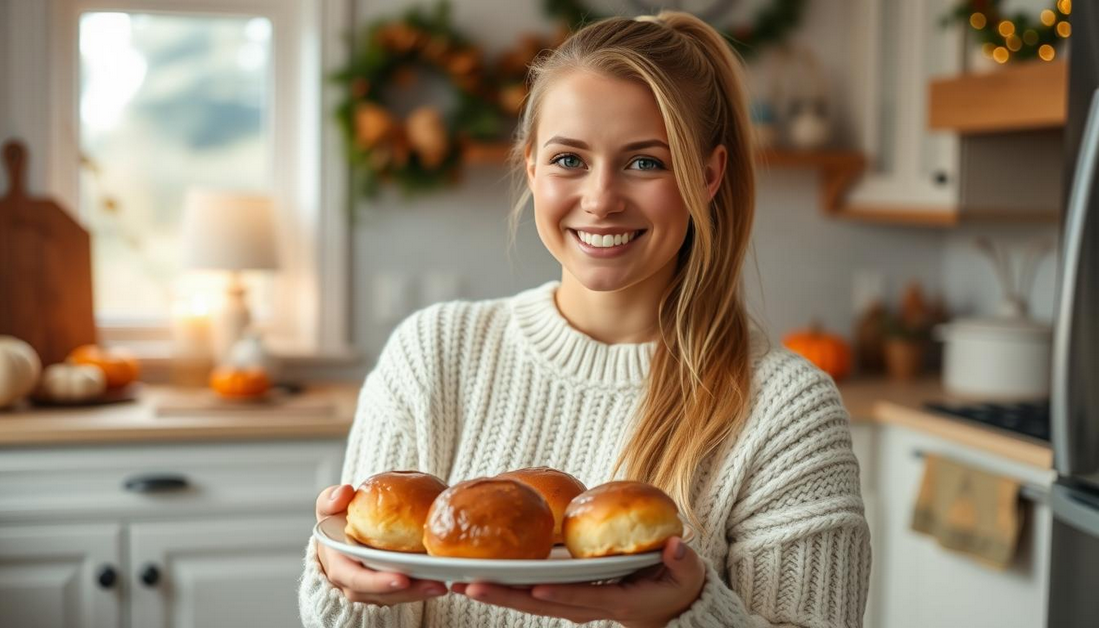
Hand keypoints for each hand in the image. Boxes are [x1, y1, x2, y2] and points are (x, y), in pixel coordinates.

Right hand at [315, 484, 447, 605]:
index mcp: (338, 564)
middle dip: (408, 591)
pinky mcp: (386, 588)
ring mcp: (370, 588)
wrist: (339, 534)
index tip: (401, 578)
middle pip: (380, 593)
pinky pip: (404, 592)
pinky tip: (441, 580)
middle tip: (434, 583)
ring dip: (419, 593)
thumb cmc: (335, 520)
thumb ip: (331, 499)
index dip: (376, 582)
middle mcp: (353, 583)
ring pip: (395, 596)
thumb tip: (344, 492)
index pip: (355, 578)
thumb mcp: (329, 507)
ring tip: (442, 584)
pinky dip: (421, 588)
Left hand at [451, 537, 705, 626]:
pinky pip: (531, 592)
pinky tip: (477, 574)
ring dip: (494, 592)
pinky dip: (505, 586)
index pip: (580, 598)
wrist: (670, 609)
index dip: (556, 593)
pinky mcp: (565, 595)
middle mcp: (587, 607)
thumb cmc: (676, 587)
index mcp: (615, 602)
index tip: (530, 586)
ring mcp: (573, 603)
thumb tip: (676, 547)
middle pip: (540, 603)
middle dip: (504, 595)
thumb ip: (682, 562)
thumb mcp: (686, 575)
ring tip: (456, 581)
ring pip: (529, 601)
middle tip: (467, 584)